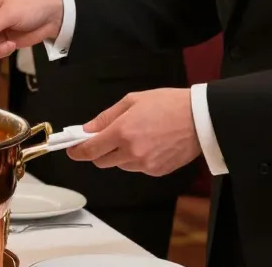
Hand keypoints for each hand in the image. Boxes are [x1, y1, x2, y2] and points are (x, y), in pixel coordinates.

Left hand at [67, 89, 201, 175]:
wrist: (200, 118)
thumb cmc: (168, 105)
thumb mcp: (131, 101)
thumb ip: (106, 117)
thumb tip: (88, 129)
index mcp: (122, 132)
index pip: (90, 150)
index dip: (77, 151)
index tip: (71, 150)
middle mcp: (132, 152)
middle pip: (102, 161)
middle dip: (98, 151)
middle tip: (103, 138)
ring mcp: (145, 164)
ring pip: (120, 165)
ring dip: (118, 155)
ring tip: (134, 136)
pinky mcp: (158, 171)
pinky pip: (137, 168)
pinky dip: (136, 159)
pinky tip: (147, 144)